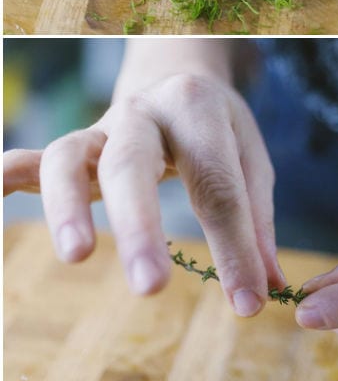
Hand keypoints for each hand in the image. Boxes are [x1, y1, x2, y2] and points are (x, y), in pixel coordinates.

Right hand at [2, 73, 282, 316]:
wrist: (178, 76)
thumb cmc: (218, 129)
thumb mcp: (250, 157)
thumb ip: (256, 219)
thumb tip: (268, 289)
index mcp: (199, 112)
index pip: (218, 186)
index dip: (235, 248)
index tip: (248, 304)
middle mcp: (144, 115)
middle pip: (133, 164)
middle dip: (140, 225)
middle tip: (151, 285)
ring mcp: (101, 129)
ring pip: (69, 159)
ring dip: (66, 206)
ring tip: (77, 256)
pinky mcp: (74, 147)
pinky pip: (30, 161)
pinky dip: (8, 177)